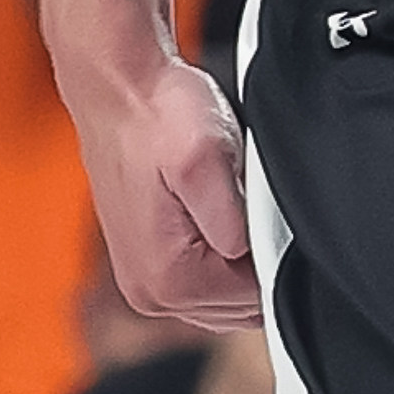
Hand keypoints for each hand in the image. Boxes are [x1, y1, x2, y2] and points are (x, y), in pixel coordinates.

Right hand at [65, 49, 258, 329]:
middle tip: (249, 201)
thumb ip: (234, 219)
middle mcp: (150, 295)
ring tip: (228, 201)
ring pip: (224, 298)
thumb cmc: (157, 113)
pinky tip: (214, 209)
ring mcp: (144, 283)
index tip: (263, 208)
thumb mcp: (206, 155)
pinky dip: (219, 254)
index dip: (276, 255)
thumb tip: (251, 257)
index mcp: (169, 281)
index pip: (256, 301)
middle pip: (240, 307)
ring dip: (239, 258)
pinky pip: (202, 282)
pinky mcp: (144, 263)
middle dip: (258, 259)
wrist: (118, 86)